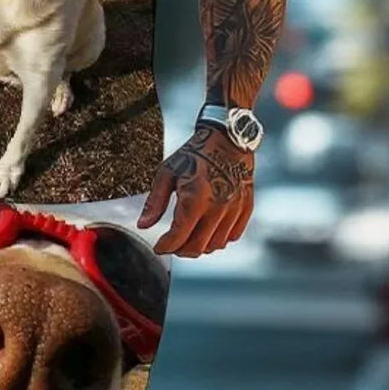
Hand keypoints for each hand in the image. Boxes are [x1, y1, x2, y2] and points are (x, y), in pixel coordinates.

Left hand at [137, 125, 253, 256]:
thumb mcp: (167, 173)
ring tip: (189, 236)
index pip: (178, 238)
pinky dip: (219, 238)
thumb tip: (143, 225)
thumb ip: (154, 202)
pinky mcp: (245, 208)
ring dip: (199, 246)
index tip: (159, 247)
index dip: (165, 247)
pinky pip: (232, 236)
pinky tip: (208, 229)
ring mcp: (234, 209)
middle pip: (196, 247)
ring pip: (215, 245)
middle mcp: (217, 208)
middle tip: (172, 244)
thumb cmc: (195, 154)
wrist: (227, 139)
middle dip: (180, 250)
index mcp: (195, 199)